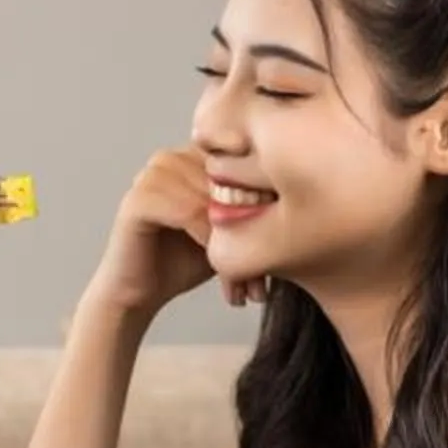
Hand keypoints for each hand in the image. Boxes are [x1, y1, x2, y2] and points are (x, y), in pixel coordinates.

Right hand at [91, 148, 265, 313]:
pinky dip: (208, 242)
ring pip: (214, 200)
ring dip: (233, 244)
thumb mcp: (230, 230)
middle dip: (252, 232)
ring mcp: (152, 174)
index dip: (265, 206)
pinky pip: (188, 212)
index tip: (282, 252)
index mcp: (195, 155)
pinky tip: (217, 268)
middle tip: (264, 279)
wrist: (138, 292)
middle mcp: (172, 156)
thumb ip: (255, 207)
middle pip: (230, 184)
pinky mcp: (137, 199)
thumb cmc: (185, 260)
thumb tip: (310, 202)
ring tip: (244, 284)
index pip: (245, 164)